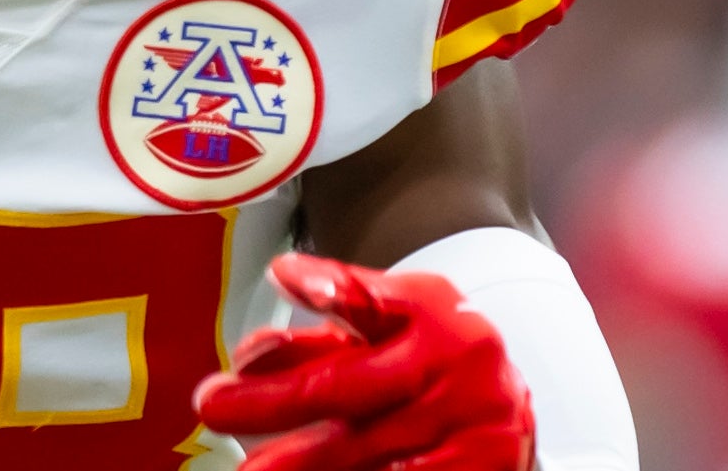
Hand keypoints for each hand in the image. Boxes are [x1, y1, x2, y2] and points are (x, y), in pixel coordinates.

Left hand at [192, 253, 533, 470]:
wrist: (511, 419)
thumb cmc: (435, 362)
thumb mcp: (394, 325)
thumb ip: (331, 323)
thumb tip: (264, 319)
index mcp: (432, 317)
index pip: (376, 299)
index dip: (331, 287)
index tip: (283, 276)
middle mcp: (455, 368)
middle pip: (352, 385)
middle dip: (277, 400)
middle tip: (216, 406)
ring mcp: (471, 428)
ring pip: (369, 450)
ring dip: (302, 463)